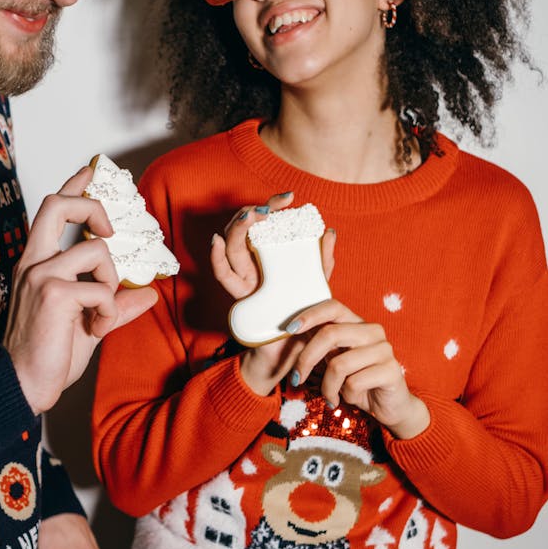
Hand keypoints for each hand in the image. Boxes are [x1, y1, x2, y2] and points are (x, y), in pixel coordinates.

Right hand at [4, 167, 156, 413]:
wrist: (22, 386)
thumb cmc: (48, 355)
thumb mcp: (88, 324)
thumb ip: (115, 305)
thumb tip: (148, 294)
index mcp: (37, 263)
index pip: (52, 211)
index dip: (73, 186)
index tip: (89, 170)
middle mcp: (34, 262)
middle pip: (58, 204)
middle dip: (93, 206)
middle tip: (113, 233)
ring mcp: (40, 275)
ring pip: (97, 252)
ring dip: (111, 284)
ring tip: (100, 316)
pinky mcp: (53, 294)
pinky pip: (101, 289)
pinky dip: (108, 312)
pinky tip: (95, 331)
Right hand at [211, 193, 335, 396]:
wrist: (292, 351)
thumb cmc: (303, 316)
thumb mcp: (317, 285)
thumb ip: (322, 261)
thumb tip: (330, 231)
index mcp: (272, 256)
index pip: (268, 223)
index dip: (274, 205)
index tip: (290, 197)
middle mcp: (255, 263)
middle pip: (246, 228)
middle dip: (254, 212)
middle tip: (269, 209)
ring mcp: (245, 277)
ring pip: (232, 245)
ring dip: (237, 228)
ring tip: (250, 217)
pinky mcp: (240, 296)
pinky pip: (223, 275)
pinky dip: (217, 258)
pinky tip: (217, 242)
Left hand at [287, 298, 429, 438]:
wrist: (389, 406)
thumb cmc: (356, 380)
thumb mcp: (334, 360)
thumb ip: (320, 345)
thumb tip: (289, 333)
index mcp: (357, 323)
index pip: (333, 307)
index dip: (309, 315)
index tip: (289, 330)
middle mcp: (373, 331)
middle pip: (330, 334)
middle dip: (306, 359)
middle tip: (296, 378)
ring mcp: (384, 349)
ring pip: (339, 364)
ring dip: (327, 386)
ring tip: (330, 396)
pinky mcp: (391, 371)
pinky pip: (354, 382)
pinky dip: (345, 395)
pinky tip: (350, 398)